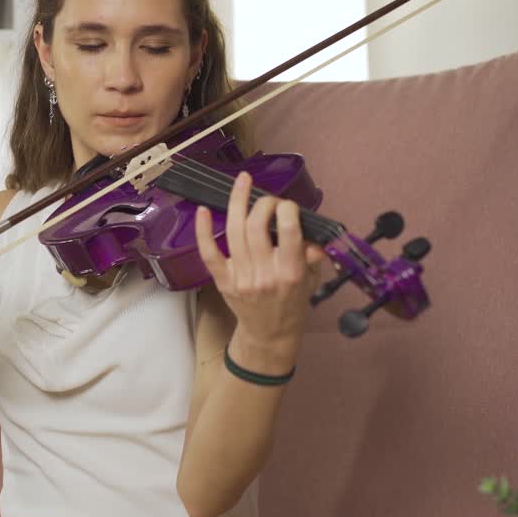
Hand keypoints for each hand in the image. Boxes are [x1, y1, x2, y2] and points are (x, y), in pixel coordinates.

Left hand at [194, 171, 326, 354]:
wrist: (270, 334)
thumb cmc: (293, 302)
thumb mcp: (312, 280)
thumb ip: (313, 255)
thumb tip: (311, 235)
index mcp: (291, 272)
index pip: (289, 231)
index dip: (288, 209)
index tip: (288, 206)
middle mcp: (265, 275)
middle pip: (257, 226)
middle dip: (264, 203)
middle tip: (269, 200)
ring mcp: (241, 278)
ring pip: (235, 232)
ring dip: (237, 202)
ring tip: (242, 182)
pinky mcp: (222, 281)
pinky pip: (209, 253)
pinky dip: (203, 230)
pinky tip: (203, 209)